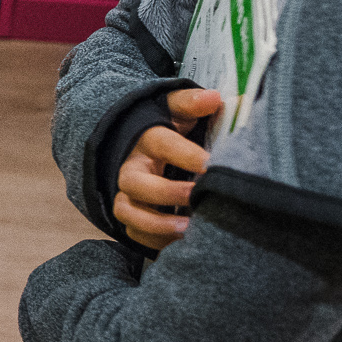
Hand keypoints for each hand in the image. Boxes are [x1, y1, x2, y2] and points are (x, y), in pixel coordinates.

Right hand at [113, 87, 223, 251]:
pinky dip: (152, 241)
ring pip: (128, 211)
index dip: (186, 155)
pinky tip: (180, 243)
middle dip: (166, 193)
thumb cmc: (166, 126)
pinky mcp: (128, 213)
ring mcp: (126, 192)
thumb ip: (193, 102)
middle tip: (197, 196)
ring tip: (187, 229)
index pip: (163, 144)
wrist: (135, 143)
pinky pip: (132, 232)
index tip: (211, 164)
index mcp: (147, 139)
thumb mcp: (176, 109)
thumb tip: (215, 98)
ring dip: (155, 224)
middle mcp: (131, 167)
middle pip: (135, 183)